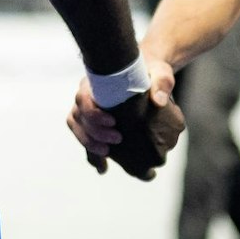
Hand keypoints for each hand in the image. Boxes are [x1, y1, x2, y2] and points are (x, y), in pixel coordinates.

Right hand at [67, 57, 179, 176]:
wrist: (147, 73)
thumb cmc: (151, 70)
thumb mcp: (160, 72)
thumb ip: (161, 82)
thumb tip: (159, 101)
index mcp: (96, 82)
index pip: (83, 98)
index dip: (93, 113)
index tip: (113, 121)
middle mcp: (87, 96)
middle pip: (78, 116)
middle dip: (94, 132)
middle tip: (117, 139)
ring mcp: (88, 109)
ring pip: (78, 128)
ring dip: (89, 144)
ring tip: (107, 156)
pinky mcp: (95, 123)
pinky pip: (86, 138)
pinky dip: (92, 154)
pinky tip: (103, 168)